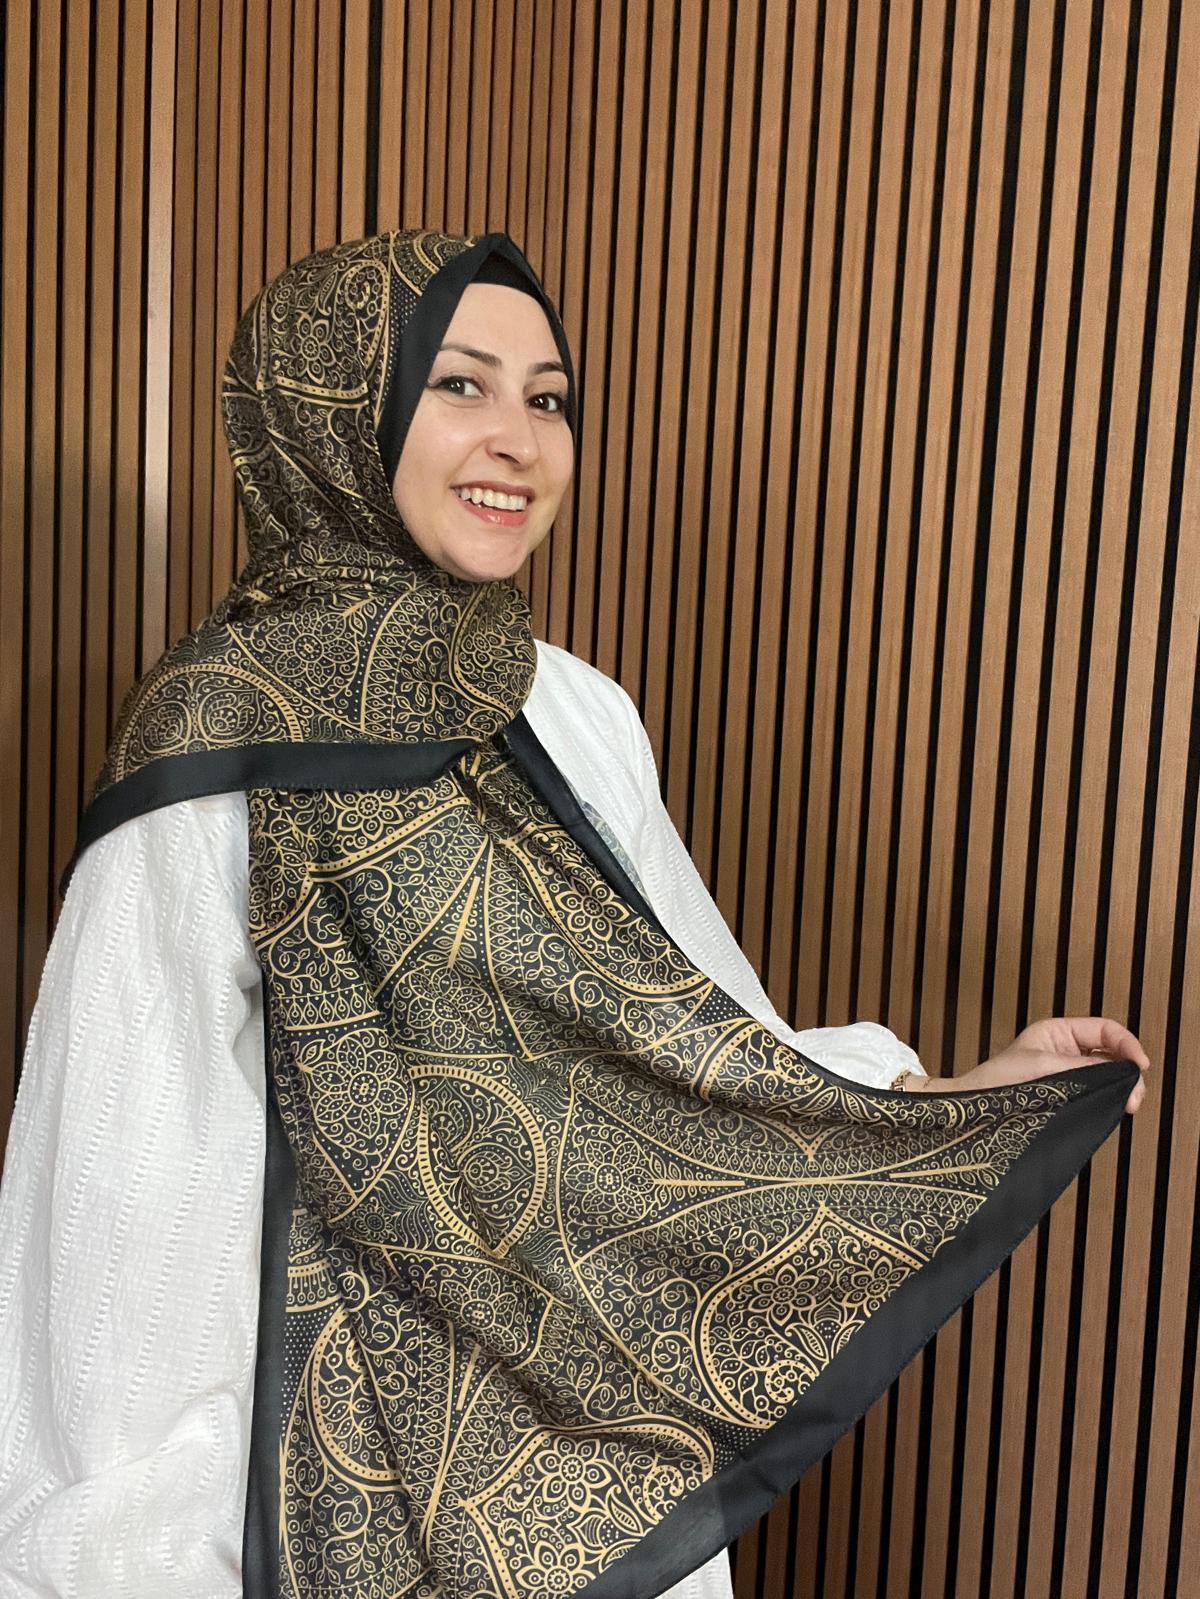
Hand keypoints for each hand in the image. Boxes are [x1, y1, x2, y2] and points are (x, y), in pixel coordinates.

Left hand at [915, 1017, 1149, 1113]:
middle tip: (1134, 1098)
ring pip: (1105, 1077)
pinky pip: (1093, 1094)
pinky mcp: (1062, 1097)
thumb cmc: (994, 1082)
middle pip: (1110, 1054)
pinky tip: (1110, 1110)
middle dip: (1127, 1072)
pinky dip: (1106, 1101)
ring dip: (1119, 1089)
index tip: (1140, 1066)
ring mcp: (1064, 1074)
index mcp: (1056, 1032)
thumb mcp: (1042, 1067)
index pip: (1105, 1030)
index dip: (1127, 1044)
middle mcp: (1063, 1051)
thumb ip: (1083, 1067)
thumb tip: (1120, 1072)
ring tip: (1126, 1106)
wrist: (967, 1110)